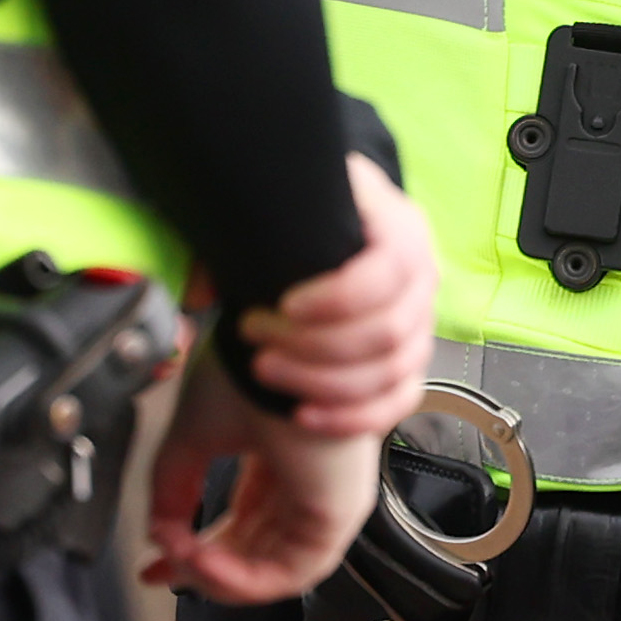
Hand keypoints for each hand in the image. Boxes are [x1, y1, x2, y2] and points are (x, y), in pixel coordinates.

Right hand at [137, 360, 383, 605]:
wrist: (277, 348)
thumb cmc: (252, 368)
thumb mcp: (192, 434)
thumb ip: (171, 486)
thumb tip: (158, 531)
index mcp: (283, 458)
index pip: (242, 519)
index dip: (199, 545)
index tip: (160, 557)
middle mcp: (310, 482)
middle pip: (256, 548)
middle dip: (203, 568)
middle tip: (164, 571)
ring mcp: (327, 500)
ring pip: (272, 569)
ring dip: (216, 574)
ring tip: (180, 560)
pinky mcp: (337, 515)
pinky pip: (288, 572)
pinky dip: (241, 579)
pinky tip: (204, 564)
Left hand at [240, 153, 436, 436]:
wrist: (327, 227)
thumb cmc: (303, 215)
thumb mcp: (277, 204)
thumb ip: (237, 236)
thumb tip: (199, 294)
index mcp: (399, 227)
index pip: (391, 267)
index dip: (341, 296)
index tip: (285, 305)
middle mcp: (420, 275)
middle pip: (390, 329)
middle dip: (314, 346)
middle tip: (253, 334)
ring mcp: (420, 322)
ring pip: (391, 370)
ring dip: (321, 382)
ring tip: (263, 369)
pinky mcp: (410, 363)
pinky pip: (396, 402)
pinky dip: (350, 416)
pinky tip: (302, 415)